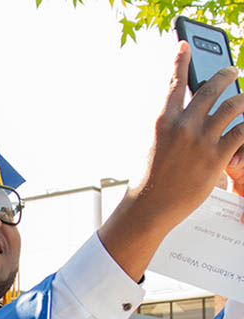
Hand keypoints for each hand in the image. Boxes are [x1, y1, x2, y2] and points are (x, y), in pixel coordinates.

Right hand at [98, 41, 243, 281]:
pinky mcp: (216, 157)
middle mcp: (183, 126)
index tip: (184, 45)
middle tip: (233, 72)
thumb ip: (173, 129)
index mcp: (162, 122)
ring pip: (233, 106)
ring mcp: (201, 141)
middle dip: (227, 75)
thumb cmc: (149, 180)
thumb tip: (194, 118)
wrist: (149, 207)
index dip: (180, 60)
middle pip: (212, 89)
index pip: (174, 84)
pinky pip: (241, 133)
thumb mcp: (154, 147)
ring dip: (243, 100)